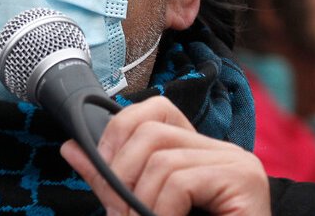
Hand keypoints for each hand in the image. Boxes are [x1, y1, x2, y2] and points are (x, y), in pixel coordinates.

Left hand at [61, 96, 268, 215]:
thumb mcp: (141, 204)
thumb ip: (111, 178)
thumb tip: (71, 147)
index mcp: (198, 151)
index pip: (155, 110)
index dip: (120, 130)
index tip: (102, 165)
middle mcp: (222, 149)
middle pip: (151, 132)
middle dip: (122, 173)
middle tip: (118, 211)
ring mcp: (236, 162)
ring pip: (162, 160)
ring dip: (140, 201)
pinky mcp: (243, 181)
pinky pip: (180, 182)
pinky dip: (161, 210)